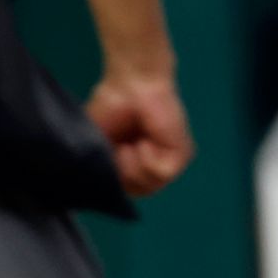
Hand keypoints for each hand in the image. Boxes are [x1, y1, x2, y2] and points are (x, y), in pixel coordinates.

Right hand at [85, 69, 192, 195]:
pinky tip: (145, 140)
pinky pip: (161, 173)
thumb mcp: (96, 144)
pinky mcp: (181, 154)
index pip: (125, 192)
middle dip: (121, 173)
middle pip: (137, 192)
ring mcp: (169, 161)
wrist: (129, 85)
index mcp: (135, 166)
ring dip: (131, 164)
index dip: (112, 181)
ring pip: (149, 187)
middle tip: (119, 147)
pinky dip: (146, 158)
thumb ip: (101, 169)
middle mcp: (155, 167)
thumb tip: (100, 190)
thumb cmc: (110, 109)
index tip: (107, 155)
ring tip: (131, 142)